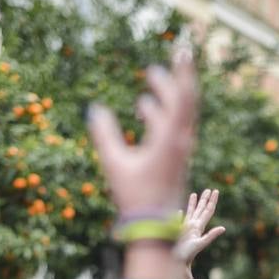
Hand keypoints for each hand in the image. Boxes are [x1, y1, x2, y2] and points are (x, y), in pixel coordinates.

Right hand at [88, 49, 197, 218]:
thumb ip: (105, 135)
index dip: (181, 72)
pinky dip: (161, 115)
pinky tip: (144, 110)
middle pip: (183, 103)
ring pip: (178, 116)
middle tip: (156, 65)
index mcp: (170, 140)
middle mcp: (180, 143)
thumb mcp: (115, 164)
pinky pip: (173, 128)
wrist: (155, 228)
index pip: (182, 98)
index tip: (182, 50)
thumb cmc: (135, 197)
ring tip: (150, 80)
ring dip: (165, 97)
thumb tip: (95, 109)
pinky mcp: (175, 160)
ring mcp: (180, 152)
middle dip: (172, 80)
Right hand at [174, 189, 225, 268]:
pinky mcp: (178, 231)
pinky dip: (181, 214)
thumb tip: (223, 228)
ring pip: (191, 212)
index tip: (215, 191)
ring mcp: (186, 228)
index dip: (212, 201)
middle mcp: (194, 226)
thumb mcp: (200, 244)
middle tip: (209, 189)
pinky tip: (180, 211)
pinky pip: (180, 220)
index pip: (208, 211)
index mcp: (199, 227)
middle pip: (201, 209)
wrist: (178, 262)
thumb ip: (211, 235)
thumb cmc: (188, 254)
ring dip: (194, 203)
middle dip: (205, 199)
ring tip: (195, 194)